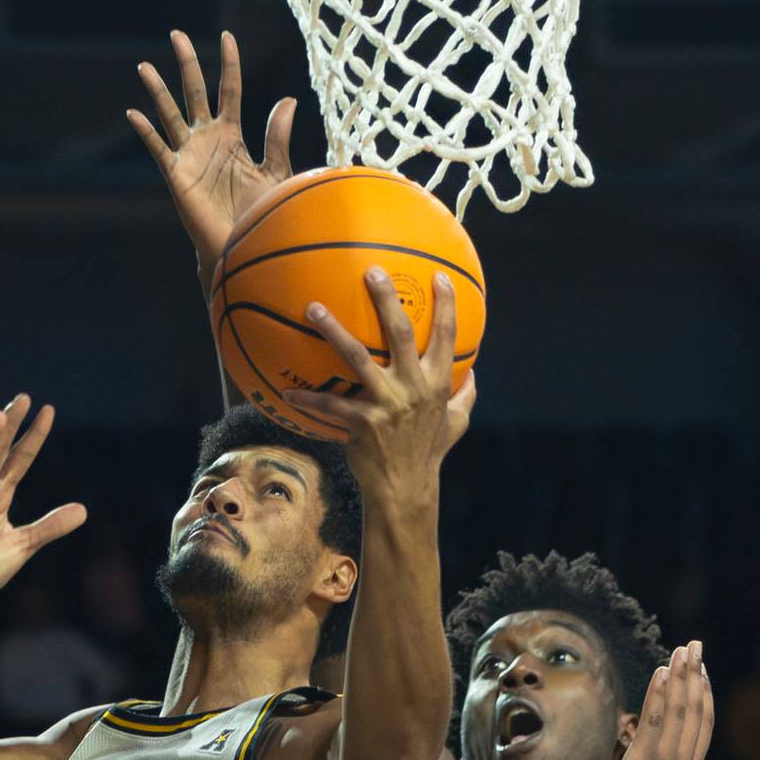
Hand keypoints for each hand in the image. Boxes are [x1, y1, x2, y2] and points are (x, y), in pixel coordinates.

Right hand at [126, 30, 295, 285]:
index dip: (229, 63)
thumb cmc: (260, 215)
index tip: (227, 36)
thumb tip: (288, 98)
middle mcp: (208, 140)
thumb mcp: (275, 171)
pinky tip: (134, 114)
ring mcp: (190, 156)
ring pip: (171, 115)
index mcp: (232, 136)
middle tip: (177, 34)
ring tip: (144, 67)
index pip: (229, 90)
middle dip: (187, 64)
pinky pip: (159, 149)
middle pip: (195, 92)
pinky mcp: (177, 176)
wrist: (242, 248)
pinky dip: (146, 132)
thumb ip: (277, 136)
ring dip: (158, 92)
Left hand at [283, 269, 475, 500]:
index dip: (446, 304)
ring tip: (313, 308)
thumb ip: (465, 396)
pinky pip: (330, 404)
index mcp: (436, 384)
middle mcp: (413, 388)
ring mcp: (386, 404)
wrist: (406, 489)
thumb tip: (472, 373)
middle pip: (401, 334)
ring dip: (334, 330)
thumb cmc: (428, 453)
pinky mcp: (361, 423)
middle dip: (387, 299)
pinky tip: (287, 390)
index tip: (439, 276)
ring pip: (357, 358)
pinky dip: (308, 397)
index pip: (446, 336)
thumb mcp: (456, 424)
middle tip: (372, 271)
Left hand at [611, 641, 713, 759]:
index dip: (704, 694)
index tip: (703, 671)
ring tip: (681, 649)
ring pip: (680, 708)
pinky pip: (656, 719)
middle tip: (695, 645)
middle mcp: (685, 758)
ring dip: (681, 675)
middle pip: (695, 707)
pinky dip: (660, 694)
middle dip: (696, 674)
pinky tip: (661, 673)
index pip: (703, 723)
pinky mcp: (647, 759)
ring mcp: (668, 757)